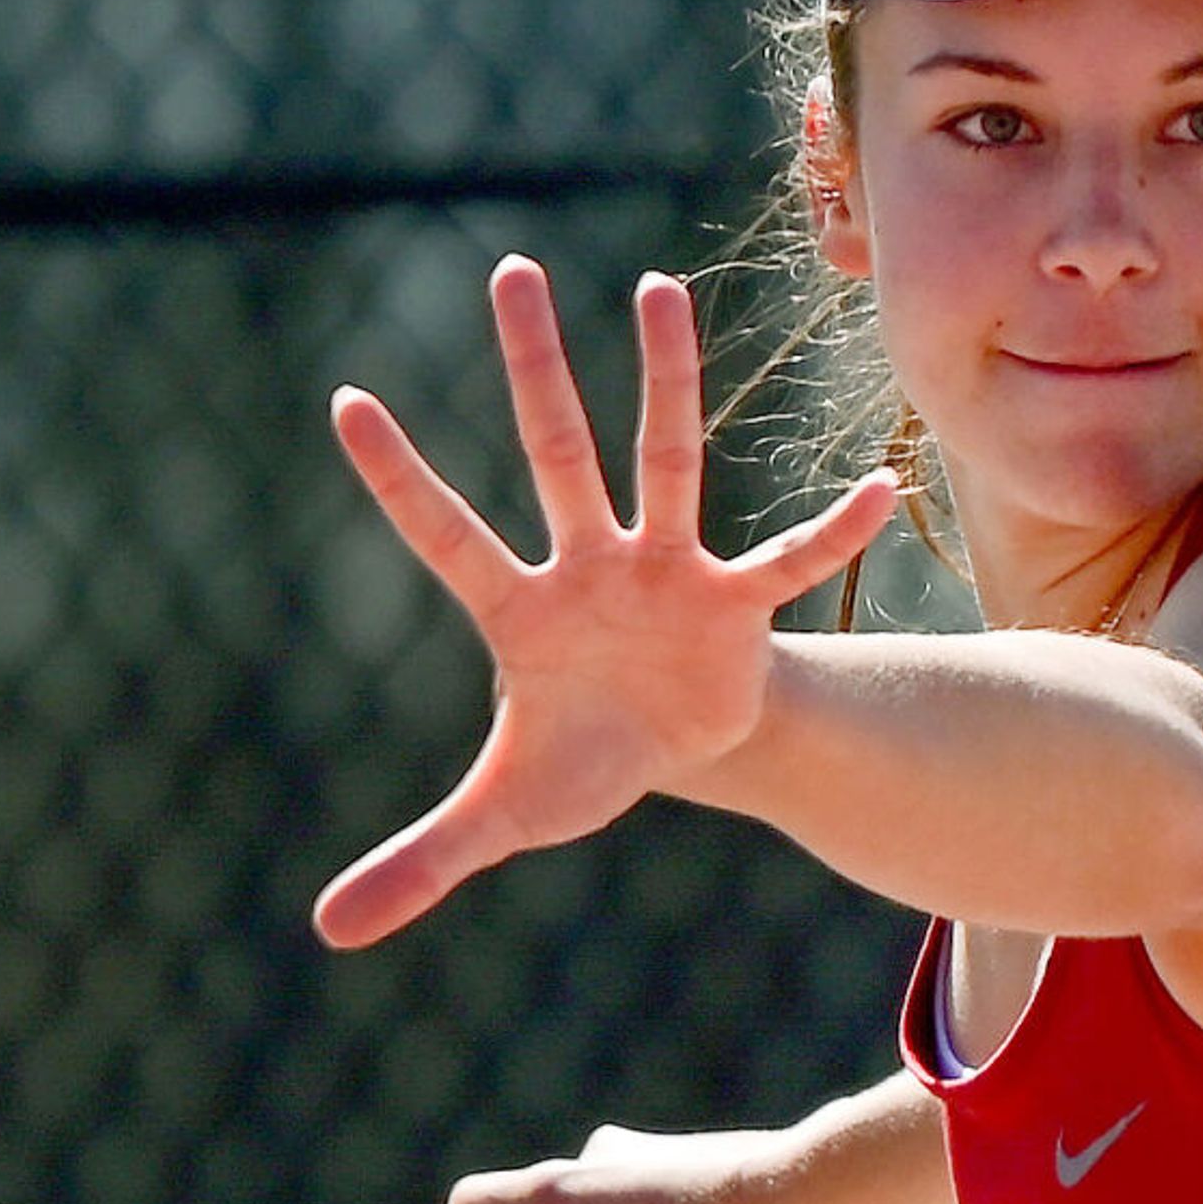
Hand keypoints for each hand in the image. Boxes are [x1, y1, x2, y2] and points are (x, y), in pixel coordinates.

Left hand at [313, 256, 897, 948]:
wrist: (674, 750)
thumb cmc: (579, 759)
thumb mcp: (500, 818)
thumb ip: (418, 862)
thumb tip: (325, 933)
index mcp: (520, 612)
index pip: (446, 536)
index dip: (399, 479)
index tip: (342, 403)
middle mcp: (590, 566)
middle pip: (556, 452)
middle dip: (532, 369)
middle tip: (508, 270)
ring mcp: (666, 572)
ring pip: (665, 459)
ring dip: (666, 379)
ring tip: (657, 285)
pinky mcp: (734, 603)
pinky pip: (788, 563)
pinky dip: (831, 533)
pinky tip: (877, 490)